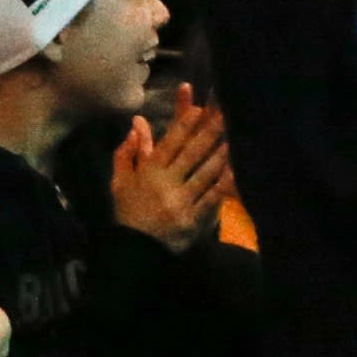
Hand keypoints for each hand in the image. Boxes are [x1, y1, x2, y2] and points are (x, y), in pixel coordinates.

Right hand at [108, 101, 232, 248]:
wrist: (135, 250)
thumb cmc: (129, 212)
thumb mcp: (120, 181)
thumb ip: (128, 152)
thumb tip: (137, 123)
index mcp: (149, 172)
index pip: (170, 143)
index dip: (185, 123)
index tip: (200, 106)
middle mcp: (166, 183)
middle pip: (191, 153)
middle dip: (209, 131)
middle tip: (226, 113)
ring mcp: (181, 201)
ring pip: (205, 173)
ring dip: (221, 154)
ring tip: (235, 136)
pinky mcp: (193, 219)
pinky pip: (211, 198)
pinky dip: (224, 184)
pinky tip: (235, 171)